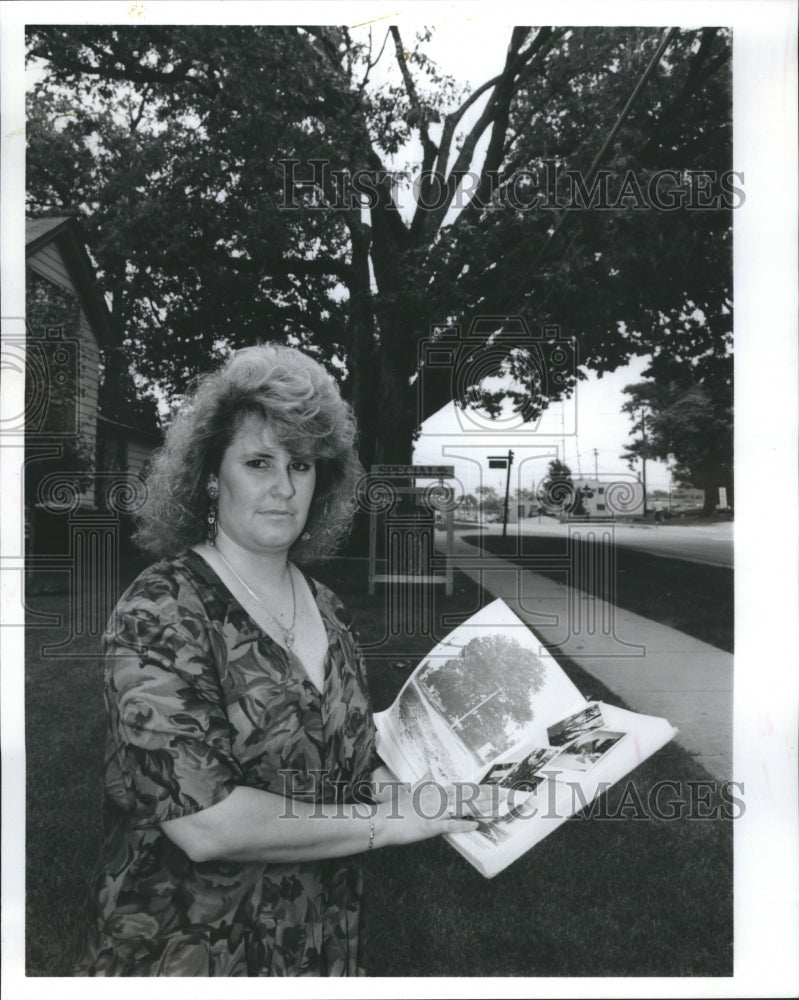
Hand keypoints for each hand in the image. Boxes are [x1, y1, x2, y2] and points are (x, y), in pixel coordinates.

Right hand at [374, 778, 502, 846]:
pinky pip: (450, 825)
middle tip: (506, 796)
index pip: (462, 789)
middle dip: (488, 796)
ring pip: (463, 808)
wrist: (382, 821)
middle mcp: (438, 799)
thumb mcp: (409, 792)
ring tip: (498, 808)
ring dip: (482, 809)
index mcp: (435, 791)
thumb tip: (428, 770)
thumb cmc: (395, 808)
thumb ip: (421, 782)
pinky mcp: (431, 826)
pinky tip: (476, 825)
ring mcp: (435, 812)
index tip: (496, 789)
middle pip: (467, 796)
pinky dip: (464, 825)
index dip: (481, 790)